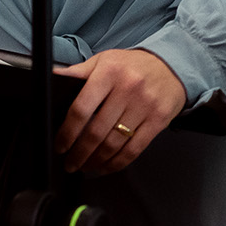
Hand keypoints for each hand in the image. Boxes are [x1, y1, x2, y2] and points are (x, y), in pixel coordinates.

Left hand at [53, 48, 184, 175]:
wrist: (173, 65)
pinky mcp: (158, 120)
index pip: (81, 108)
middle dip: (79, 153)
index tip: (61, 145)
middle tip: (70, 162)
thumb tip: (52, 77)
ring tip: (85, 166)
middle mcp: (128, 88)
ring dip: (95, 161)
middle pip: (96, 131)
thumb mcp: (105, 60)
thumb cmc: (133, 65)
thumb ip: (79, 71)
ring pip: (114, 144)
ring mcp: (145, 105)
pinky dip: (116, 163)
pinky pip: (134, 149)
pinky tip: (106, 166)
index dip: (67, 132)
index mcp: (109, 72)